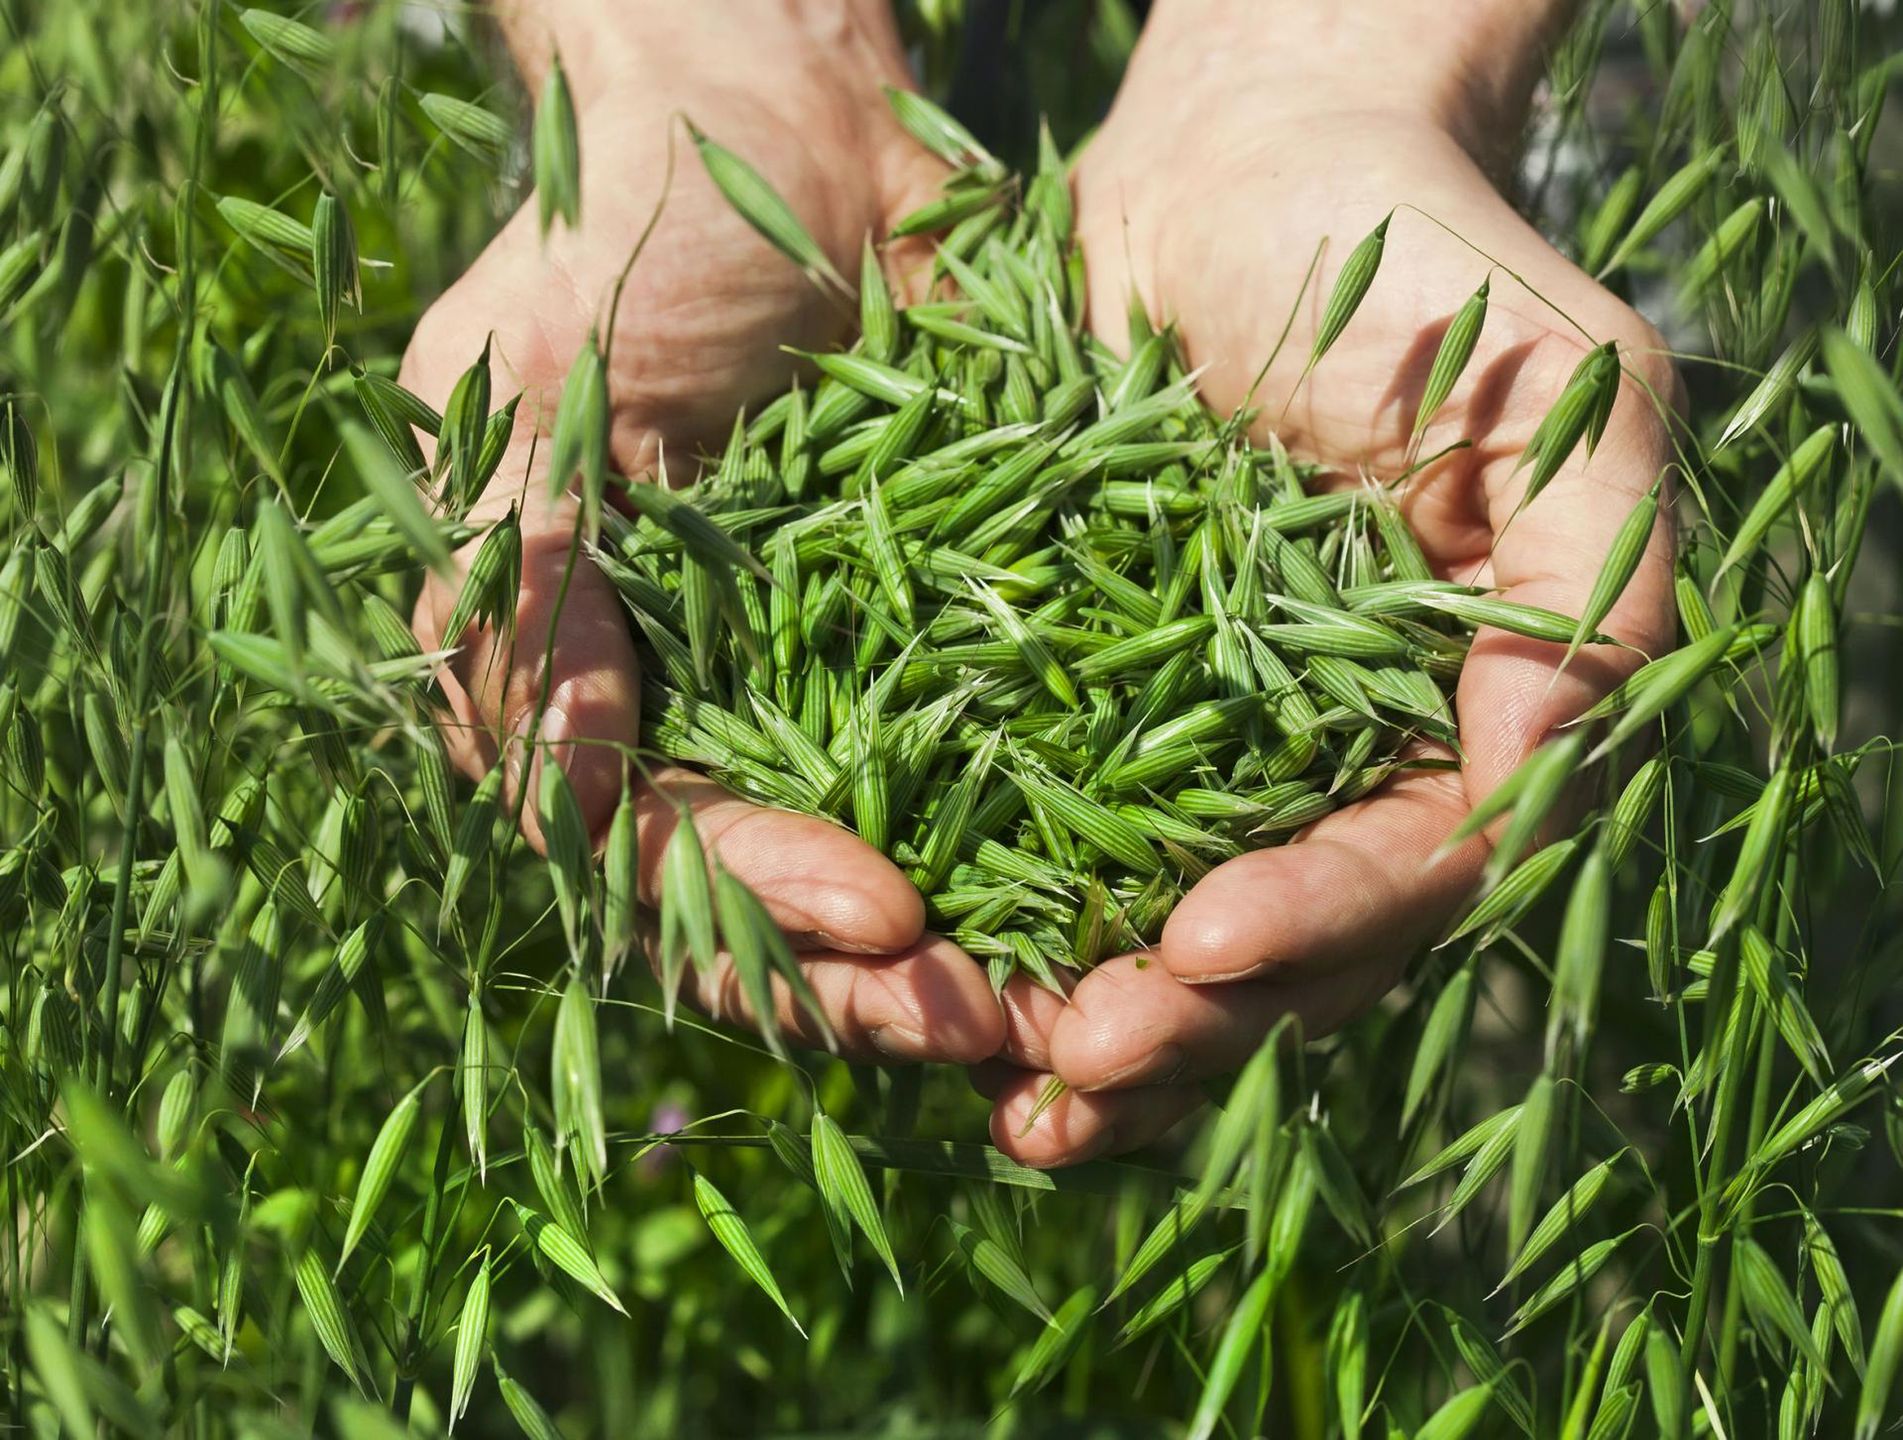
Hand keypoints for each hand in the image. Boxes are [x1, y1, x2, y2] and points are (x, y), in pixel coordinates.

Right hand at [403, 1, 1001, 1064]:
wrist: (773, 104)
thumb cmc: (619, 228)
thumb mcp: (531, 396)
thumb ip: (521, 591)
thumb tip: (560, 797)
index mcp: (575, 682)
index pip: (647, 860)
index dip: (752, 914)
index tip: (880, 919)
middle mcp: (690, 709)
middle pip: (770, 904)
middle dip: (876, 980)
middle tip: (1000, 1020)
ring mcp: (813, 680)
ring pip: (886, 862)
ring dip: (976, 947)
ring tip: (1088, 996)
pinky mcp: (930, 639)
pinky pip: (986, 765)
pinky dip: (1050, 838)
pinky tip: (1135, 887)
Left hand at [982, 0, 1680, 1164]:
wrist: (1240, 167)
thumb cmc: (1417, 262)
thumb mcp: (1564, 400)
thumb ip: (1587, 591)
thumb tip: (1546, 781)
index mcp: (1465, 726)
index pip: (1410, 870)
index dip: (1319, 924)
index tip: (1203, 944)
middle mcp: (1338, 770)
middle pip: (1283, 952)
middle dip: (1184, 1024)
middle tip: (1076, 1063)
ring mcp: (1209, 756)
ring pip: (1158, 939)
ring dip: (1084, 1027)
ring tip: (1005, 1092)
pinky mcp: (1082, 715)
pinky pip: (1039, 842)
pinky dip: (990, 920)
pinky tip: (922, 978)